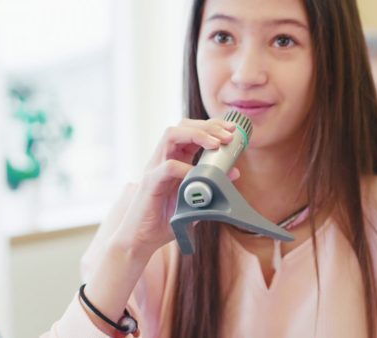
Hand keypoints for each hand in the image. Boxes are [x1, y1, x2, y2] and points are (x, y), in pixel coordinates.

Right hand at [113, 118, 238, 258]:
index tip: (232, 130)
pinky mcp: (150, 183)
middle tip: (229, 135)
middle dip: (208, 126)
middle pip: (182, 126)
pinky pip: (168, 167)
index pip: (191, 131)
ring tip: (216, 144)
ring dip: (197, 135)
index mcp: (174, 159)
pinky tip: (200, 176)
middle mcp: (163, 158)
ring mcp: (155, 168)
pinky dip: (186, 168)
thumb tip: (234, 172)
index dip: (212, 126)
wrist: (142, 240)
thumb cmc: (166, 220)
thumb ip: (213, 186)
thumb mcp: (196, 201)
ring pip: (171, 135)